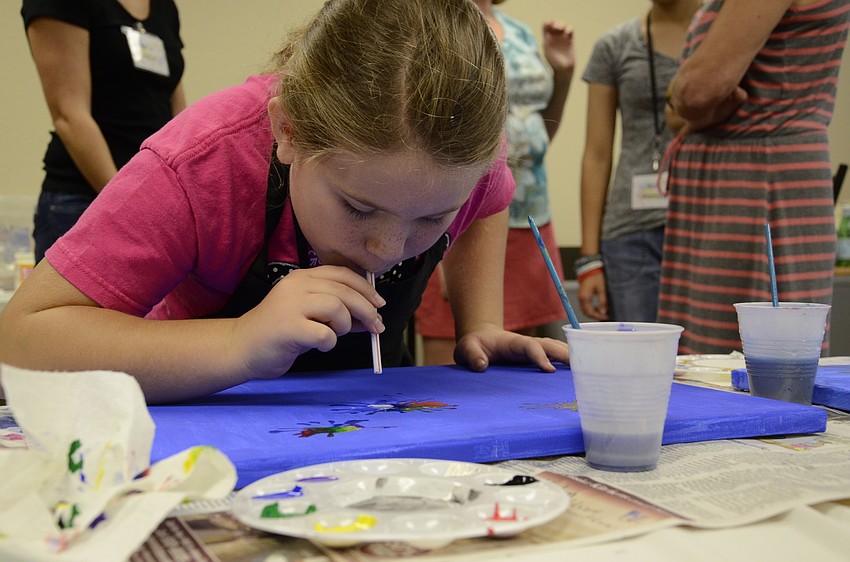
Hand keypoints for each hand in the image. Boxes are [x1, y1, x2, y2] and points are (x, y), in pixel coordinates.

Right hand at [232, 266, 384, 379]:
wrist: (241, 348)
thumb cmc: (280, 334)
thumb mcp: (312, 318)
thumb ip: (339, 314)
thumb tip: (372, 319)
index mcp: (302, 278)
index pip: (342, 274)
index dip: (365, 288)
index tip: (380, 304)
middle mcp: (296, 285)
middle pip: (344, 290)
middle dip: (366, 310)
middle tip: (377, 327)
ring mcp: (290, 305)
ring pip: (336, 307)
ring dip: (344, 324)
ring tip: (334, 334)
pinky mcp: (287, 328)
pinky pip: (324, 333)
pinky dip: (330, 342)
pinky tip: (320, 345)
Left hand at [453, 324, 569, 372]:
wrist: (480, 341)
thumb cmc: (473, 346)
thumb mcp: (466, 349)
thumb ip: (472, 356)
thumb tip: (482, 366)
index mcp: (513, 342)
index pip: (531, 346)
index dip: (540, 356)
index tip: (549, 370)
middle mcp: (527, 344)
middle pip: (550, 345)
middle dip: (565, 355)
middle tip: (580, 369)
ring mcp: (533, 350)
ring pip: (556, 349)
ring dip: (570, 357)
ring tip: (586, 372)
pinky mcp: (535, 357)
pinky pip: (555, 356)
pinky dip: (567, 362)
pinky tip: (579, 374)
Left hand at [542, 21, 574, 73]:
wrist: (564, 69)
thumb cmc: (554, 63)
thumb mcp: (547, 52)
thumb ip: (546, 42)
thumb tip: (546, 37)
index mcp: (546, 39)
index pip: (545, 27)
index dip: (548, 23)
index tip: (549, 25)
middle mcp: (554, 37)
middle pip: (554, 24)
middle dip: (555, 23)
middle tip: (556, 28)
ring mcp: (562, 38)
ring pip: (562, 25)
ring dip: (562, 24)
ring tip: (561, 29)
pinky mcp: (569, 40)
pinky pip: (570, 30)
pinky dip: (569, 29)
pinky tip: (567, 33)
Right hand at [578, 271, 608, 319]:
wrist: (591, 269)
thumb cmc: (597, 277)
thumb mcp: (602, 289)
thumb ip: (602, 301)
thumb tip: (603, 312)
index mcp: (584, 297)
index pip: (589, 312)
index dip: (598, 316)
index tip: (606, 317)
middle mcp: (581, 298)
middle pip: (586, 312)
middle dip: (596, 316)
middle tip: (605, 316)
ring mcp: (581, 297)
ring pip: (586, 310)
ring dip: (594, 312)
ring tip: (603, 312)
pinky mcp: (583, 295)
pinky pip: (586, 306)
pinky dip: (592, 309)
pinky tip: (599, 308)